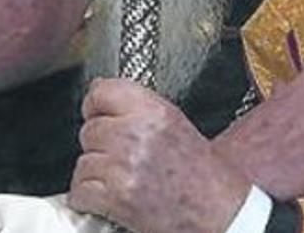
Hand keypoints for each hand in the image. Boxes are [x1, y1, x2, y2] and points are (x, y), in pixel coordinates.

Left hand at [68, 79, 248, 232]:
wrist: (222, 215)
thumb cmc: (204, 175)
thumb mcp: (175, 124)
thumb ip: (136, 106)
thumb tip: (98, 88)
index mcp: (154, 111)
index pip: (101, 92)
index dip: (94, 106)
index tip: (96, 115)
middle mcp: (137, 134)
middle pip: (89, 131)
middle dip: (99, 148)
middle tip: (121, 160)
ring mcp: (125, 166)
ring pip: (83, 163)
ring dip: (95, 176)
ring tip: (121, 182)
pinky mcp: (117, 197)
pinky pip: (81, 191)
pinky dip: (89, 200)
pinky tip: (110, 200)